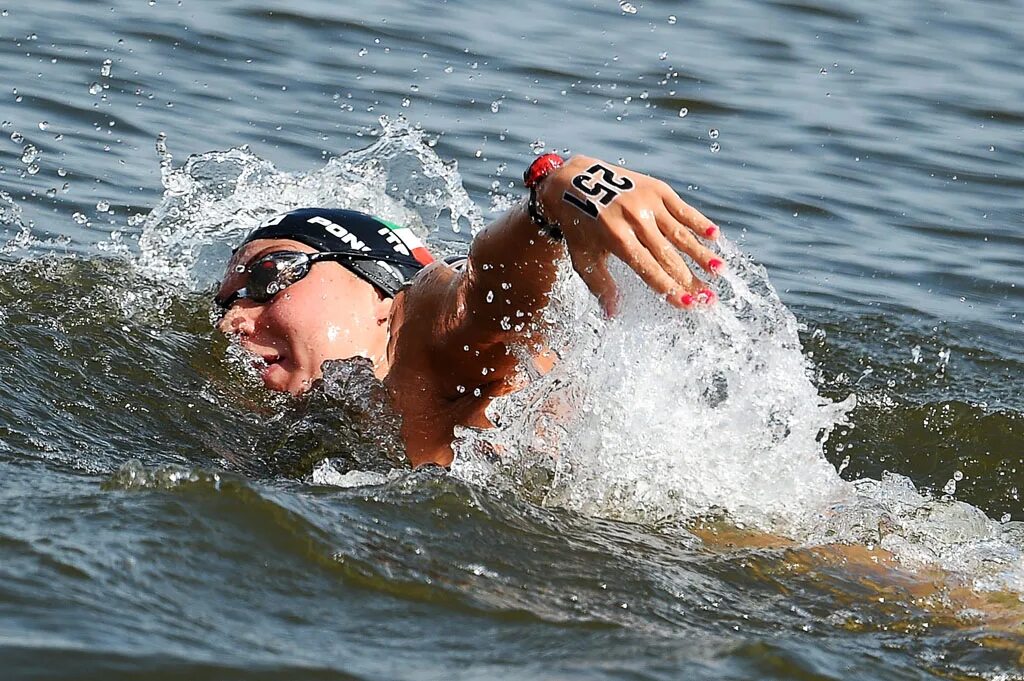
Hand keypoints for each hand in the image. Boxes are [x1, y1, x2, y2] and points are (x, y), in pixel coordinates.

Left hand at [537, 155, 722, 314]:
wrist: (572, 180)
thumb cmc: (578, 226)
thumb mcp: (582, 256)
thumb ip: (600, 285)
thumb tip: (612, 315)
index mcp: (615, 238)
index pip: (649, 270)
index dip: (669, 289)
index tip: (688, 305)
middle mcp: (634, 219)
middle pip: (669, 256)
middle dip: (691, 280)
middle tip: (710, 299)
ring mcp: (647, 202)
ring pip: (680, 233)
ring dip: (701, 254)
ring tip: (719, 271)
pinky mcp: (656, 188)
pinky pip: (682, 209)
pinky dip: (699, 222)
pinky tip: (715, 236)